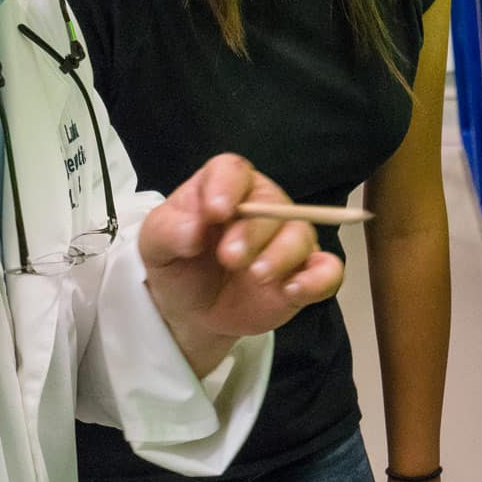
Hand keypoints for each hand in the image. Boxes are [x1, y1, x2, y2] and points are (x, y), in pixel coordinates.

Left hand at [139, 154, 344, 373]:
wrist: (192, 311)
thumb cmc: (177, 264)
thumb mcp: (154, 245)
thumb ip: (167, 231)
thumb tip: (193, 230)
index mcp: (224, 188)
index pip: (233, 171)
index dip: (227, 186)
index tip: (215, 211)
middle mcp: (262, 207)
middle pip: (271, 204)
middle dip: (252, 231)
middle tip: (230, 257)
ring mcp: (286, 240)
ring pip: (301, 234)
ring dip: (281, 255)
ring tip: (257, 276)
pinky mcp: (304, 274)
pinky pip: (327, 270)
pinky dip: (319, 278)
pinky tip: (294, 290)